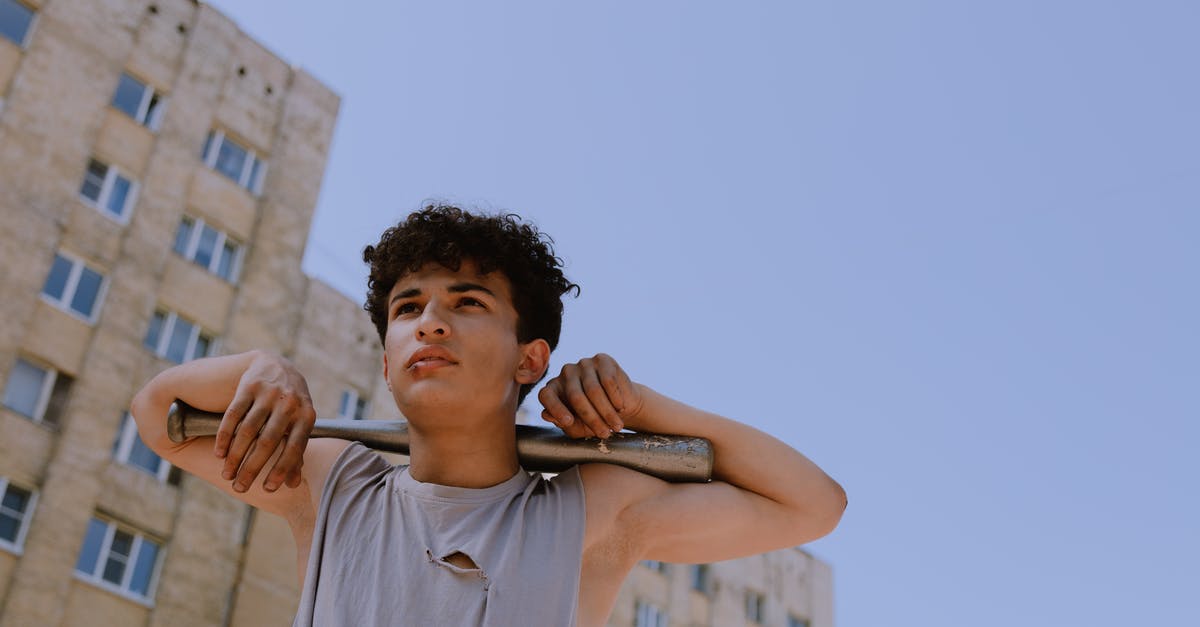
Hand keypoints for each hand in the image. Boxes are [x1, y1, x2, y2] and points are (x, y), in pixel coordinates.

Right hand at [214, 351, 315, 492]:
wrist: (275, 364)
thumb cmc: (289, 403)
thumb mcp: (299, 422)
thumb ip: (296, 450)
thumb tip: (292, 485)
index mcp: (307, 414)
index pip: (294, 447)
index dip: (281, 470)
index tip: (266, 489)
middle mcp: (289, 403)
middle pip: (268, 442)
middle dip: (252, 468)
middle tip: (240, 488)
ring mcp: (268, 393)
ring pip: (248, 431)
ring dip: (235, 456)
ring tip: (227, 474)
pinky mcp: (248, 385)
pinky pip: (233, 415)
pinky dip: (225, 436)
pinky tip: (219, 454)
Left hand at [538, 353, 643, 438]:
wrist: (620, 406)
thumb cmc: (594, 418)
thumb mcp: (577, 427)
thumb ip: (562, 423)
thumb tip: (546, 415)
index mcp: (554, 388)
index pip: (546, 395)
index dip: (555, 408)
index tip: (568, 422)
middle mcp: (566, 373)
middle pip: (576, 396)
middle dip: (592, 419)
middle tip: (604, 434)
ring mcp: (583, 364)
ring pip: (594, 390)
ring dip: (607, 412)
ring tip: (616, 426)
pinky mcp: (601, 359)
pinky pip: (608, 380)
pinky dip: (615, 397)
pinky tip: (619, 407)